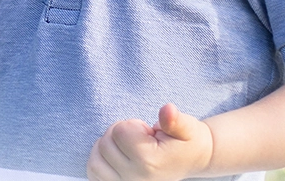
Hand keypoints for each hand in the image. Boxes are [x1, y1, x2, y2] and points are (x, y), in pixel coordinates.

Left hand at [87, 103, 212, 180]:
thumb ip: (175, 120)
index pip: (119, 131)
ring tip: (129, 148)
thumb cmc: (186, 141)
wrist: (191, 160)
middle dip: (120, 134)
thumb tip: (168, 110)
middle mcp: (135, 179)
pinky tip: (115, 157)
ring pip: (96, 159)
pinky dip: (99, 161)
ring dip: (108, 148)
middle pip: (105, 143)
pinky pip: (93, 173)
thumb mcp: (186, 127)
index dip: (133, 125)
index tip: (149, 134)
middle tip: (141, 140)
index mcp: (150, 163)